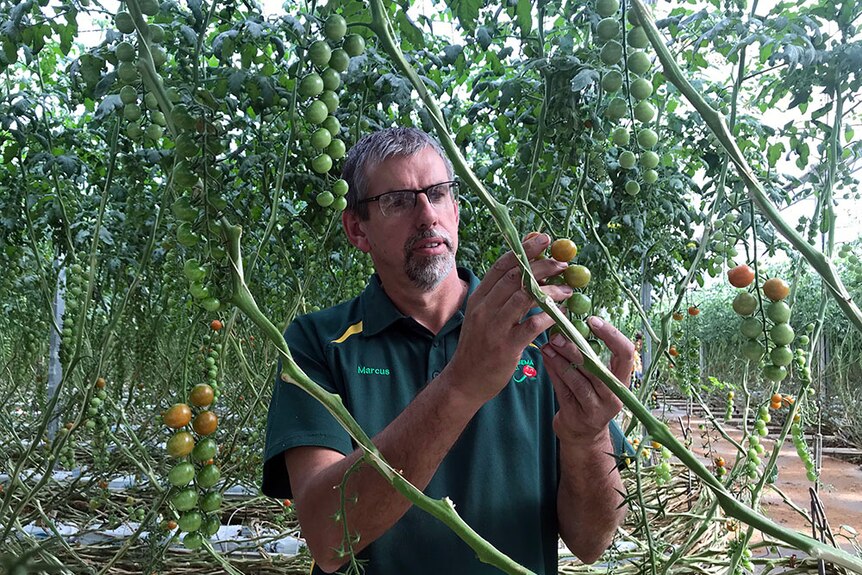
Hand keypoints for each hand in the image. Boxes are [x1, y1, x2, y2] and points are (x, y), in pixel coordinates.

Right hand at [446, 233, 572, 404]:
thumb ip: (500, 296)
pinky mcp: (506, 346)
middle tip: (563, 263)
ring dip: (550, 290)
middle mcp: (484, 308)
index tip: (543, 240)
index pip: (501, 266)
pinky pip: (532, 325)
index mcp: (479, 297)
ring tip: (567, 288)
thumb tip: (525, 273)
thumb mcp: (483, 316)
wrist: (465, 380)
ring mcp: (494, 327)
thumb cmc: (479, 346)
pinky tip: (561, 313)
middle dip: (542, 266)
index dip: (523, 250)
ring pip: (525, 297)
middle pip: (516, 277)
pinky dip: (549, 316)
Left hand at [541, 317, 633, 442]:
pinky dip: (554, 372)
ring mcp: (597, 408)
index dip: (611, 335)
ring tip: (548, 345)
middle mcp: (614, 395)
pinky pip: (564, 390)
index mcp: (622, 380)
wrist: (582, 434)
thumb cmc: (588, 397)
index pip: (626, 353)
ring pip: (578, 380)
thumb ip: (585, 356)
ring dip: (561, 360)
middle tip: (559, 333)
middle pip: (597, 367)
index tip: (592, 320)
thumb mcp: (593, 377)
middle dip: (576, 348)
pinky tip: (546, 358)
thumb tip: (568, 326)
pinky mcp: (578, 416)